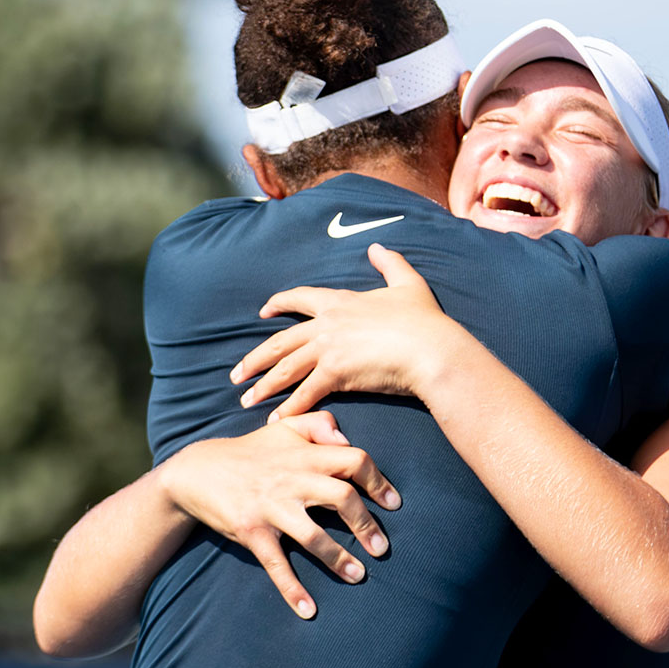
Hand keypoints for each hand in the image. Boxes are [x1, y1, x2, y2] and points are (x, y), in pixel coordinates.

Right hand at [157, 410, 400, 617]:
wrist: (197, 471)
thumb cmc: (252, 451)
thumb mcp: (285, 427)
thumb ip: (320, 424)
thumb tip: (348, 440)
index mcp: (305, 454)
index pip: (354, 461)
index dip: (378, 481)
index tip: (394, 503)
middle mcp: (292, 479)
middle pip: (342, 498)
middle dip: (366, 525)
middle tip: (383, 548)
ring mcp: (271, 507)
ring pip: (313, 536)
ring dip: (339, 559)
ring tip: (359, 576)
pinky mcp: (251, 531)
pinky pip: (276, 564)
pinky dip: (292, 589)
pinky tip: (309, 610)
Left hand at [230, 244, 451, 420]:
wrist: (431, 349)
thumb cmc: (424, 320)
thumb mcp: (409, 283)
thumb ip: (390, 263)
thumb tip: (377, 247)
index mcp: (340, 301)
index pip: (300, 298)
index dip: (279, 303)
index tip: (262, 311)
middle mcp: (327, 324)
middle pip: (280, 341)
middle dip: (255, 359)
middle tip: (237, 374)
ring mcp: (328, 348)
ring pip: (285, 368)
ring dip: (264, 386)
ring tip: (246, 400)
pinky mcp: (336, 373)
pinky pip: (305, 393)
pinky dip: (290, 408)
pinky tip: (277, 420)